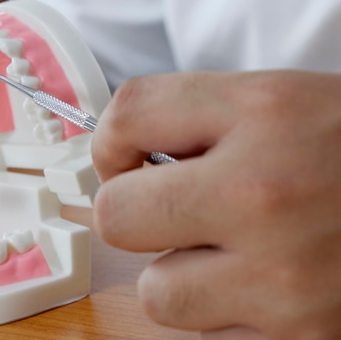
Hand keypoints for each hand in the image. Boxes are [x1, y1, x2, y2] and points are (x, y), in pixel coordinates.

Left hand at [91, 70, 340, 339]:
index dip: (113, 142)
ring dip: (185, 276)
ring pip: (159, 294)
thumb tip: (118, 158)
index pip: (126, 115)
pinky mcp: (306, 339)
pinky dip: (230, 315)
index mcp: (264, 111)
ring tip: (239, 254)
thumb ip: (194, 120)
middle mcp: (268, 191)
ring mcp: (288, 278)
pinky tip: (273, 287)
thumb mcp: (282, 103)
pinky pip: (213, 337)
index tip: (131, 158)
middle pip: (115, 215)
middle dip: (134, 214)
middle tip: (175, 210)